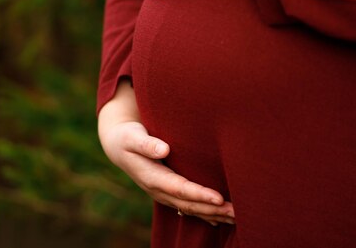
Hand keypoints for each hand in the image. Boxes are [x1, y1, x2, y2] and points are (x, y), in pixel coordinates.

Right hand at [98, 80, 234, 225]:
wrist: (118, 146)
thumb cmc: (128, 137)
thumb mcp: (132, 137)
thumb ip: (147, 144)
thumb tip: (164, 149)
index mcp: (152, 177)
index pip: (180, 189)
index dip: (199, 194)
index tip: (219, 198)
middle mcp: (159, 190)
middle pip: (189, 204)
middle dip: (213, 209)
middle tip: (236, 211)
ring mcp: (163, 194)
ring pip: (191, 209)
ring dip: (213, 214)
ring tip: (235, 217)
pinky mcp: (168, 192)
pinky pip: (188, 207)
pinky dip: (205, 213)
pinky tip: (219, 219)